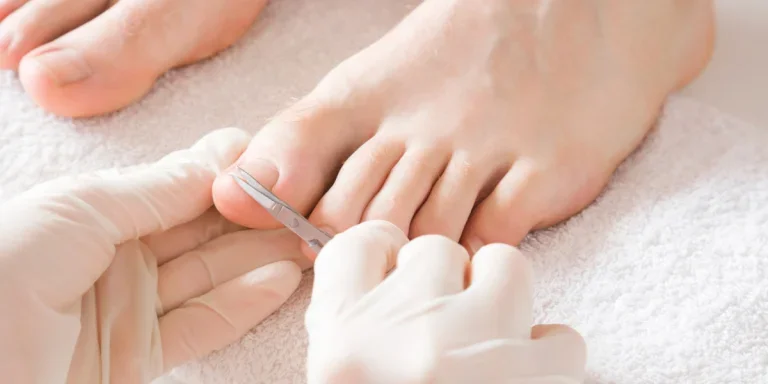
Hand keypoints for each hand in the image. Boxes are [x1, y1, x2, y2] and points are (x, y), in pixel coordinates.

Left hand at [0, 128, 310, 383]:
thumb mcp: (80, 211)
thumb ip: (158, 189)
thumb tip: (222, 155)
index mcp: (88, 214)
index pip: (174, 190)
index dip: (224, 176)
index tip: (275, 160)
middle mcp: (110, 259)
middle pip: (198, 234)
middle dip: (253, 217)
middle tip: (307, 202)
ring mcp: (126, 310)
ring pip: (208, 278)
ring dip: (260, 258)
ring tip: (310, 237)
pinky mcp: (136, 358)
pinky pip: (200, 326)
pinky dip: (243, 303)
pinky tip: (281, 278)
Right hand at [305, 221, 586, 383]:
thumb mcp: (338, 377)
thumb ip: (350, 328)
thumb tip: (379, 286)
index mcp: (343, 344)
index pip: (357, 245)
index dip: (379, 250)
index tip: (392, 266)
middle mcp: (406, 335)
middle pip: (432, 247)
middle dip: (440, 280)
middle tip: (440, 326)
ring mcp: (476, 349)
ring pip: (504, 267)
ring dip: (499, 299)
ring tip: (489, 341)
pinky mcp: (536, 376)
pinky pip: (559, 337)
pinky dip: (546, 356)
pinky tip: (524, 377)